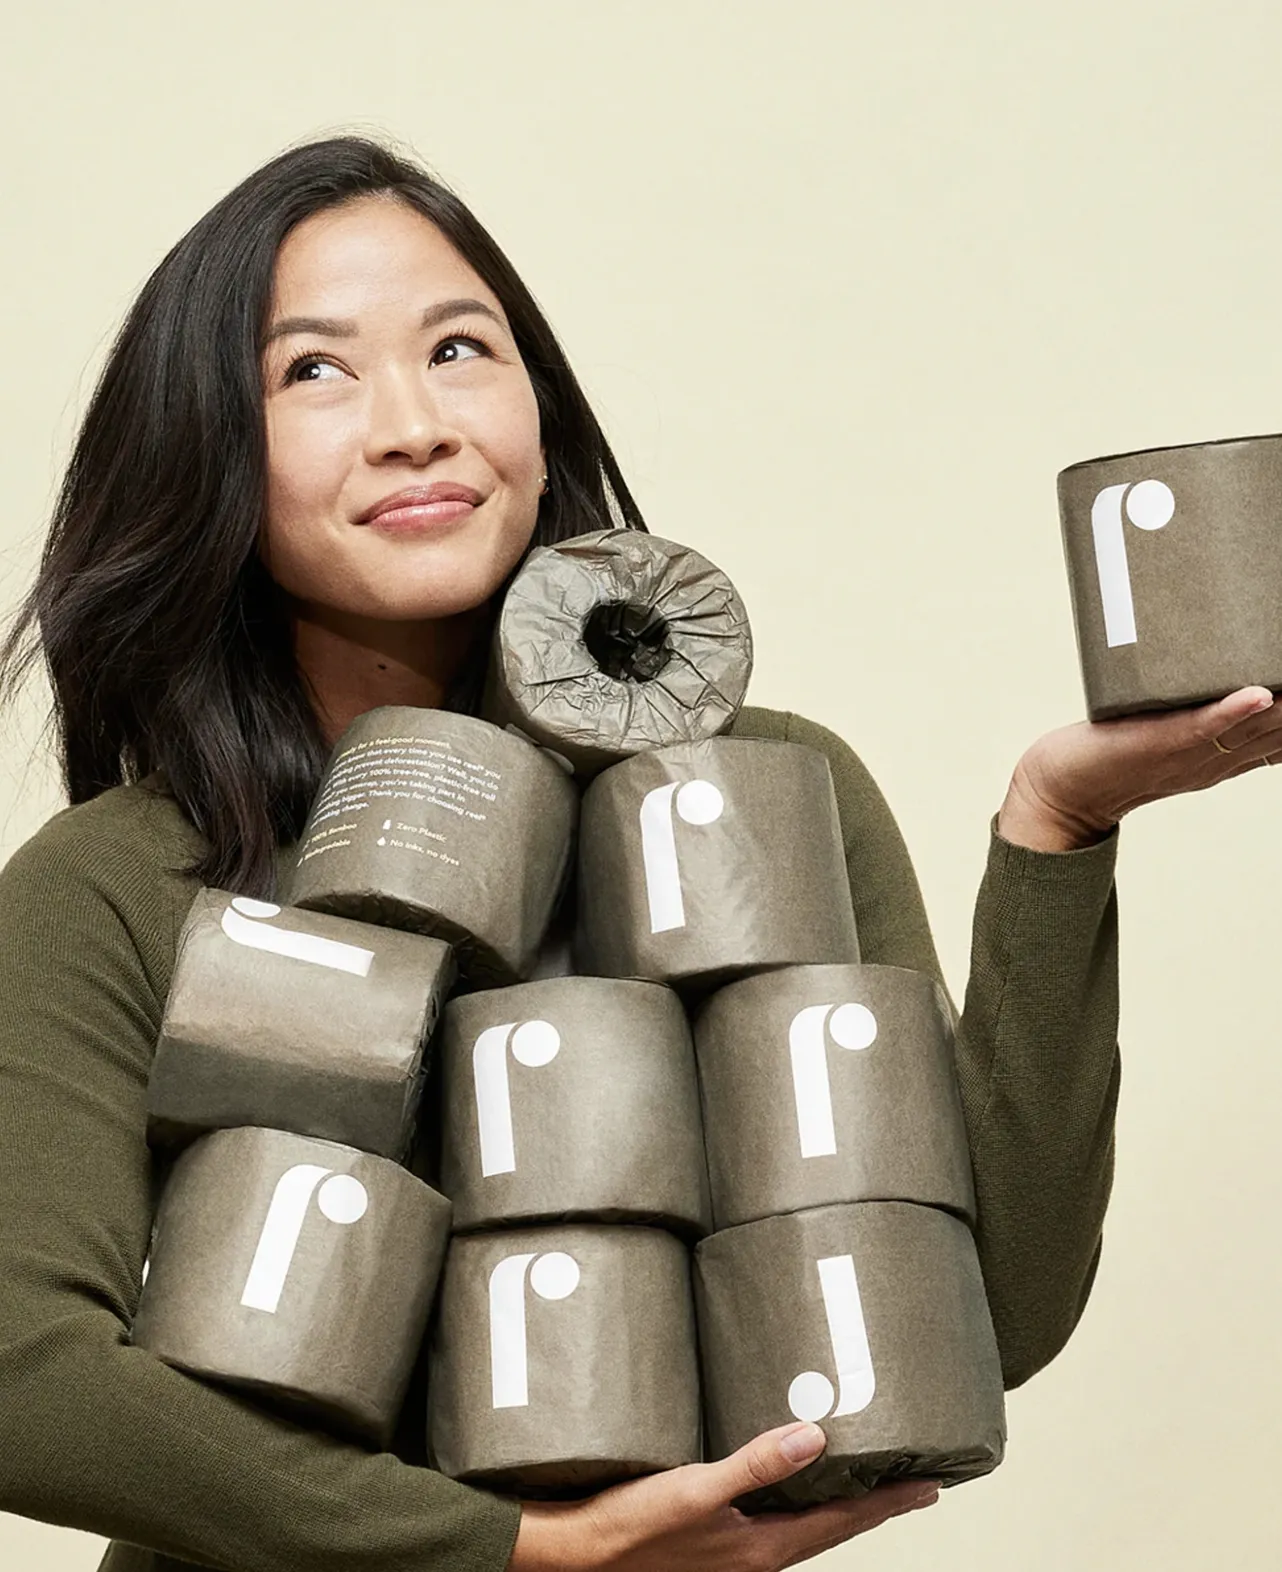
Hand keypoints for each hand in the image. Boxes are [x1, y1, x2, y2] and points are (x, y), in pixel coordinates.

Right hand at [506, 1421, 938, 1569]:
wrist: (574, 1555)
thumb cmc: (628, 1529)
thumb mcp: (693, 1491)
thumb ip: (755, 1464)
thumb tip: (816, 1436)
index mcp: (761, 1549)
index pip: (843, 1522)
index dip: (889, 1502)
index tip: (932, 1486)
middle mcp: (755, 1557)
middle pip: (831, 1527)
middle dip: (872, 1502)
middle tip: (909, 1477)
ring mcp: (733, 1554)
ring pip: (802, 1526)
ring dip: (835, 1501)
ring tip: (858, 1472)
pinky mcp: (710, 1541)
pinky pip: (769, 1519)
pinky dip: (793, 1498)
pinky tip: (784, 1476)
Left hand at [998, 685, 1281, 851]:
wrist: (1062, 790)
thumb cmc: (1113, 755)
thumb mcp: (1175, 734)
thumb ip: (1208, 712)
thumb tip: (1234, 680)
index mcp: (1229, 755)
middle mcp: (1220, 757)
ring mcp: (1192, 752)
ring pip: (1254, 727)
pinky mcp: (1157, 743)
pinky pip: (1200, 727)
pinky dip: (1229, 710)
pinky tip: (1258, 694)